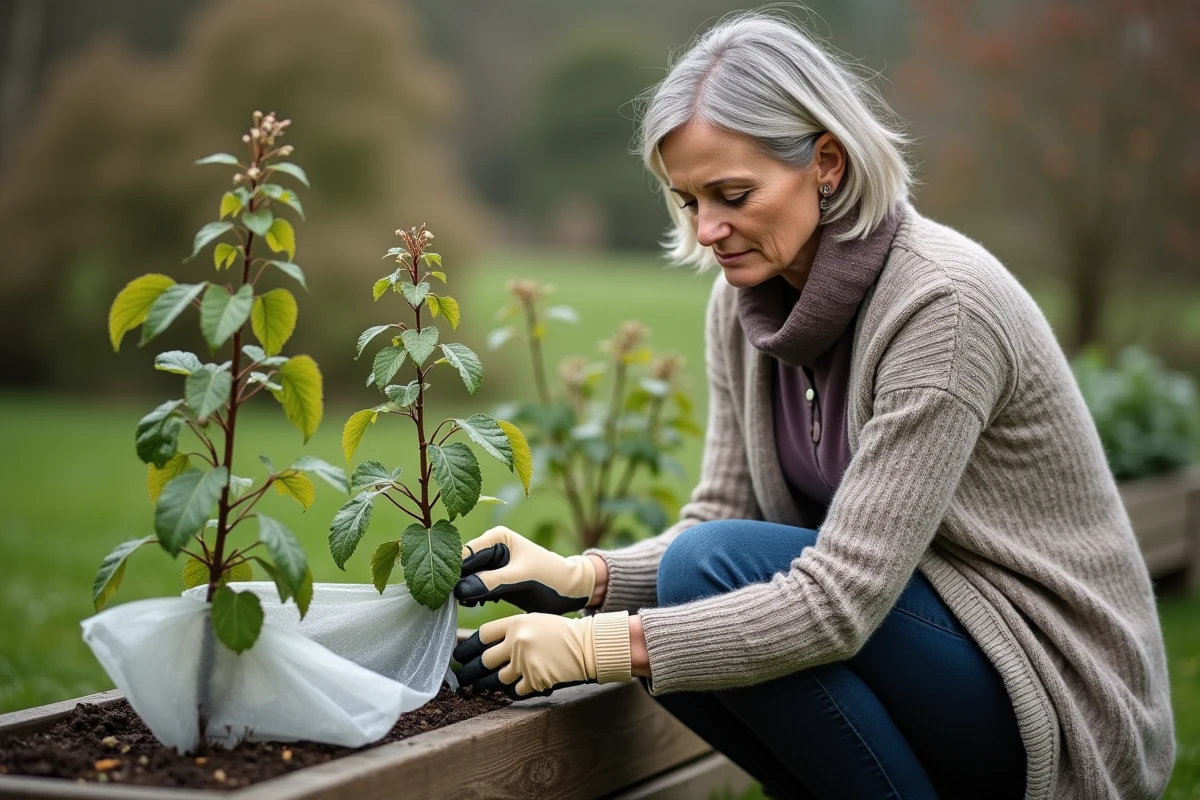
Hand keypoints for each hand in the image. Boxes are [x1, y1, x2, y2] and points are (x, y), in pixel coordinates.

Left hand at [453, 611, 630, 699]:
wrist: (587, 645)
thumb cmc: (559, 631)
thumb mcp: (534, 620)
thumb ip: (511, 630)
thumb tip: (486, 644)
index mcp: (516, 623)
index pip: (482, 635)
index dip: (468, 646)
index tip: (460, 653)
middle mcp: (517, 642)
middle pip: (484, 659)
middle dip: (469, 670)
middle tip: (461, 675)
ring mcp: (526, 663)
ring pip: (495, 679)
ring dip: (484, 685)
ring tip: (475, 687)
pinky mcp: (535, 680)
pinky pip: (513, 690)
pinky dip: (508, 692)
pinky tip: (504, 692)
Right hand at [454, 526, 595, 613]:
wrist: (570, 590)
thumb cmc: (551, 578)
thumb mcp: (521, 579)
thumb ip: (491, 582)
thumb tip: (459, 590)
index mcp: (496, 537)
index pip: (464, 553)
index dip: (453, 571)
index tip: (447, 591)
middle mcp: (490, 547)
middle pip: (460, 565)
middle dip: (456, 582)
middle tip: (456, 601)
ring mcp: (490, 563)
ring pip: (464, 577)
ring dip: (463, 591)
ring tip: (473, 603)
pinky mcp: (493, 579)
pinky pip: (473, 587)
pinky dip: (472, 596)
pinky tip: (479, 604)